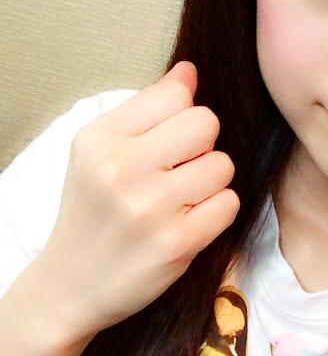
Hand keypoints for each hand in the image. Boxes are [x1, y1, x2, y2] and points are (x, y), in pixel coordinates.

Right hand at [37, 61, 239, 339]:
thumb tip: (190, 71)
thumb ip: (147, 109)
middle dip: (202, 145)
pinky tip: (191, 221)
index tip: (167, 141)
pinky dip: (217, 212)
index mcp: (100, 138)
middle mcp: (121, 168)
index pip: (176, 94)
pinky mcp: (176, 244)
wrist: (71, 284)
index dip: (183, 115)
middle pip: (206, 123)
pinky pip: (229, 204)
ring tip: (184, 198)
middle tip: (181, 170)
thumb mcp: (99, 153)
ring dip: (212, 181)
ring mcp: (149, 208)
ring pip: (222, 164)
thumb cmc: (93, 212)